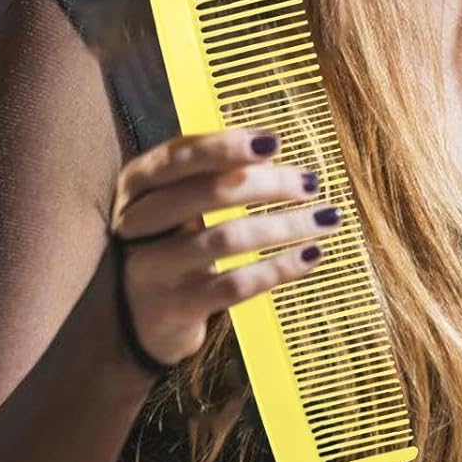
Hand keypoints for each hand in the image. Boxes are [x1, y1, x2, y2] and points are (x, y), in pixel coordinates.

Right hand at [109, 129, 341, 369]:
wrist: (135, 319)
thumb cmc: (168, 241)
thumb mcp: (174, 201)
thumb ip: (212, 173)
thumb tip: (272, 152)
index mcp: (136, 184)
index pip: (179, 155)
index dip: (226, 145)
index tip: (274, 142)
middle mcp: (134, 223)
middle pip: (207, 192)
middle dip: (267, 183)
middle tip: (310, 182)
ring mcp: (151, 269)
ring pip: (227, 239)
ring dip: (284, 225)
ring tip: (327, 218)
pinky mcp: (175, 308)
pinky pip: (235, 285)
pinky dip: (279, 268)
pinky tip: (312, 255)